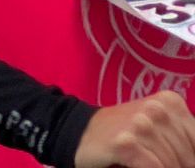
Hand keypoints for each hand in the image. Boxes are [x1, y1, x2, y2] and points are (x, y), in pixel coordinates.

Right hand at [75, 94, 194, 167]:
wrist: (80, 132)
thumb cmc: (126, 135)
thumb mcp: (160, 130)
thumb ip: (184, 141)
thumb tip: (194, 160)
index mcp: (170, 102)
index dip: (190, 157)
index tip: (179, 160)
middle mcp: (156, 109)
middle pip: (189, 157)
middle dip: (178, 165)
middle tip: (155, 161)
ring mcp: (140, 124)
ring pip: (172, 164)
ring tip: (145, 163)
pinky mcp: (125, 143)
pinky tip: (136, 165)